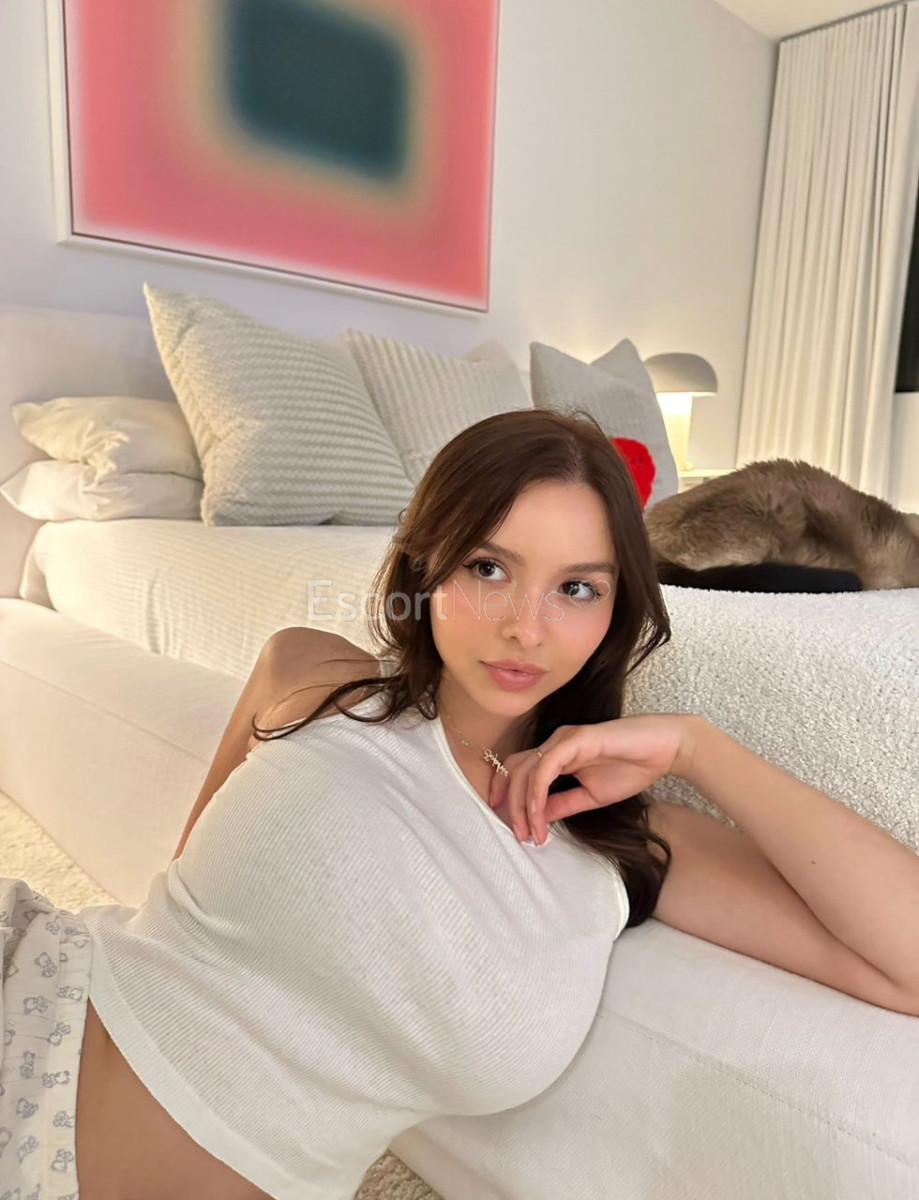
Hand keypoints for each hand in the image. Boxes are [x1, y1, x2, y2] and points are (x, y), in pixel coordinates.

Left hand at [488, 714, 699, 844]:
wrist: (665, 750)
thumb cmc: (633, 767)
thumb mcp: (591, 796)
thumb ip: (564, 804)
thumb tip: (538, 819)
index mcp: (557, 754)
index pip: (519, 771)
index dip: (508, 796)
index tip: (513, 827)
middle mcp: (555, 743)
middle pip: (516, 771)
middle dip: (512, 806)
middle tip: (520, 836)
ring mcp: (564, 739)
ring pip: (526, 769)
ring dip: (523, 804)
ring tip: (531, 832)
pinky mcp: (577, 739)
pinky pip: (546, 765)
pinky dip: (538, 791)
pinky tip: (540, 814)